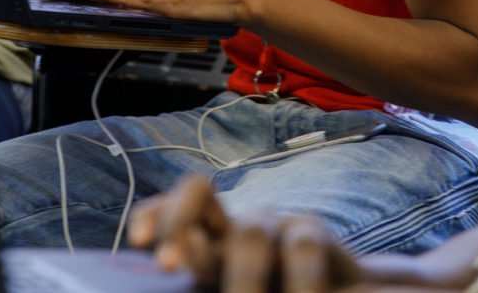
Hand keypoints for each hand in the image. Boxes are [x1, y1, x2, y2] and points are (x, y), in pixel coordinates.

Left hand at [129, 176, 363, 291]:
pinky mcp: (313, 233)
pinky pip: (303, 248)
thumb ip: (205, 268)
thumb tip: (169, 270)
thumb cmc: (271, 290)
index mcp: (210, 237)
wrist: (339, 290)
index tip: (138, 238)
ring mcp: (274, 224)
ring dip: (241, 276)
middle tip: (167, 263)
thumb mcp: (227, 281)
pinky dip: (298, 279)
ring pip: (250, 233)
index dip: (157, 213)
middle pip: (198, 194)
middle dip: (177, 224)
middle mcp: (235, 224)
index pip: (175, 207)